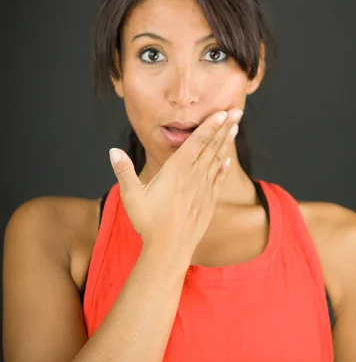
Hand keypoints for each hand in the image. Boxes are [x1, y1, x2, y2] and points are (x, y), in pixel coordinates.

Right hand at [108, 108, 242, 256]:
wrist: (170, 248)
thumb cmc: (148, 222)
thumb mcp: (131, 195)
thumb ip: (124, 170)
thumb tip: (113, 151)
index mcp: (177, 170)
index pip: (197, 141)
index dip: (210, 125)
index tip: (222, 112)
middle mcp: (194, 176)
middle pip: (211, 146)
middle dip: (224, 127)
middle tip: (236, 112)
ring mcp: (204, 189)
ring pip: (217, 160)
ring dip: (225, 143)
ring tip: (234, 128)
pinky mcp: (209, 202)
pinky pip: (219, 179)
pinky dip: (223, 167)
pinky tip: (228, 160)